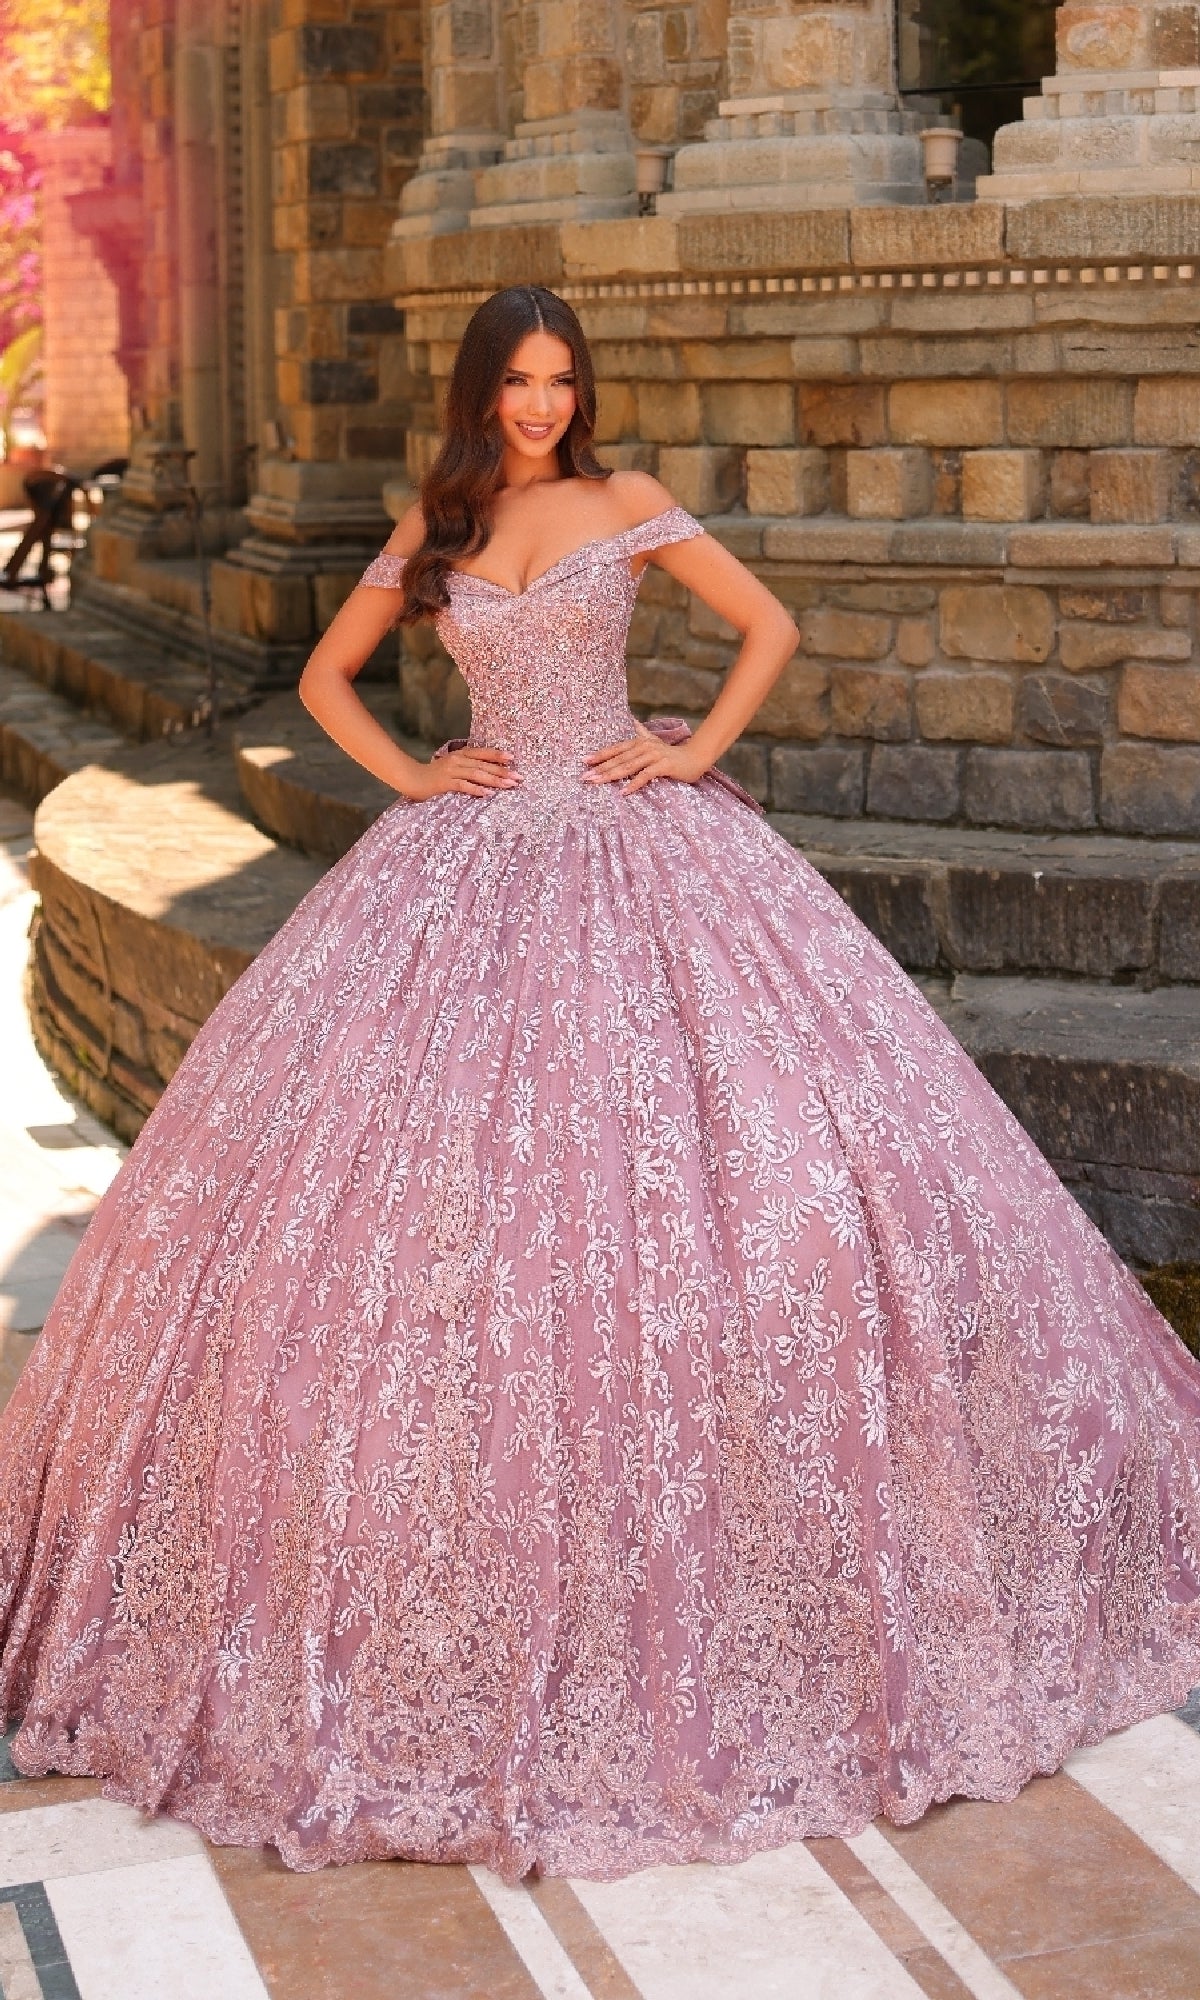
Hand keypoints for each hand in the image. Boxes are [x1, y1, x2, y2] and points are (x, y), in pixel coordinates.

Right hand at [402, 747, 520, 800]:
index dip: (497, 755)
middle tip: (518, 777)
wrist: (411, 778)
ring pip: (477, 774)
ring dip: (494, 780)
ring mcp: (451, 771)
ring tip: (509, 785)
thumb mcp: (452, 766)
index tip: (512, 759)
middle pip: (484, 765)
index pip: (482, 753)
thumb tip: (487, 773)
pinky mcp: (445, 783)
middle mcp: (457, 760)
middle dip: (502, 771)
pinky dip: (476, 789)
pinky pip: (463, 785)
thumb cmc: (433, 775)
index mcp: (460, 755)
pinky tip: (487, 794)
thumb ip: (467, 767)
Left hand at [583, 725, 708, 794]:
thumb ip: (642, 733)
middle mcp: (644, 746)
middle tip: (585, 776)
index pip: (616, 749)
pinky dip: (633, 784)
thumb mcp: (654, 741)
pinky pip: (645, 775)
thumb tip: (632, 721)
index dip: (600, 755)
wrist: (696, 758)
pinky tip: (623, 792)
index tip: (584, 762)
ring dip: (611, 775)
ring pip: (628, 766)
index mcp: (639, 742)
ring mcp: (654, 755)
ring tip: (597, 782)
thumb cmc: (672, 753)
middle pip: (618, 759)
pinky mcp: (663, 765)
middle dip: (600, 768)